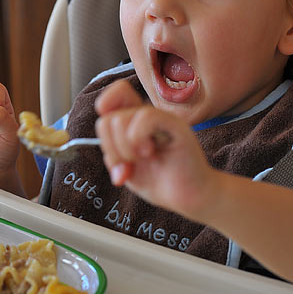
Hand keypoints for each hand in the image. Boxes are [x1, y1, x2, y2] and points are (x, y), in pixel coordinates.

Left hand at [94, 80, 217, 219]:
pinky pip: (145, 117)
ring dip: (124, 148)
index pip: (112, 96)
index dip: (104, 110)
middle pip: (108, 116)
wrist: (189, 197)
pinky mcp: (176, 124)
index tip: (111, 141)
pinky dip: (137, 139)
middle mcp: (146, 116)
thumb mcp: (127, 171)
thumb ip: (113, 156)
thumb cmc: (160, 181)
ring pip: (120, 118)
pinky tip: (150, 153)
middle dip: (110, 147)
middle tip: (130, 162)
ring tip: (144, 158)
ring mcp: (161, 118)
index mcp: (133, 122)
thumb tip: (111, 156)